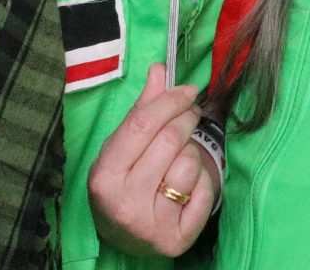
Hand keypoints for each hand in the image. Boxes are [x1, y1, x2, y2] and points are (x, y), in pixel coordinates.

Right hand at [87, 65, 216, 256]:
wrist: (124, 238)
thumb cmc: (124, 184)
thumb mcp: (122, 148)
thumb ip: (142, 110)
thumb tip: (160, 69)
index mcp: (104, 176)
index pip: (142, 125)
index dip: (169, 102)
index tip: (188, 90)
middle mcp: (124, 203)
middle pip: (169, 140)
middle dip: (185, 120)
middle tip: (191, 114)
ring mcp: (150, 225)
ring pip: (189, 164)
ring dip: (192, 153)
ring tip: (180, 160)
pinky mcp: (176, 240)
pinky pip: (205, 191)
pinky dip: (203, 182)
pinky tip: (187, 187)